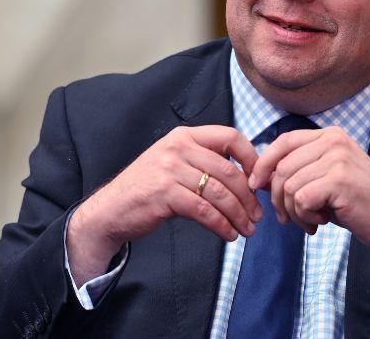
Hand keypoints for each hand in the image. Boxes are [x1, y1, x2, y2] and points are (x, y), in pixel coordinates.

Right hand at [67, 125, 260, 284]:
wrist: (110, 210)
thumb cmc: (149, 189)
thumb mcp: (175, 164)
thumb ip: (204, 163)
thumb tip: (247, 178)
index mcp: (184, 136)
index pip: (230, 136)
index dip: (251, 158)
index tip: (259, 182)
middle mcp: (178, 147)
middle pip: (229, 170)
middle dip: (249, 197)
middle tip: (258, 216)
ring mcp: (170, 169)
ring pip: (219, 193)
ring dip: (239, 215)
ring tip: (248, 230)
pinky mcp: (165, 194)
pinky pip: (205, 211)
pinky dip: (222, 225)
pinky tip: (229, 234)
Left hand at [248, 126, 369, 282]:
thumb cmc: (356, 203)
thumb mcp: (323, 180)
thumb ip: (296, 172)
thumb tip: (258, 176)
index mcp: (330, 135)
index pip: (283, 142)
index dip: (264, 164)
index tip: (257, 185)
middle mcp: (334, 141)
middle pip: (282, 166)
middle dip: (278, 197)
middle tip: (288, 218)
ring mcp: (338, 158)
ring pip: (289, 185)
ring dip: (293, 212)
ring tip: (310, 221)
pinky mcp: (339, 180)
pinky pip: (300, 199)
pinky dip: (304, 217)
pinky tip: (320, 222)